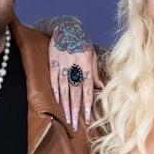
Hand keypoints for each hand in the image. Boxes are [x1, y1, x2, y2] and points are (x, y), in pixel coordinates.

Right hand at [46, 17, 101, 131]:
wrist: (66, 27)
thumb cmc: (82, 43)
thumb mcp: (91, 55)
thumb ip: (95, 72)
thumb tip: (100, 87)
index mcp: (86, 66)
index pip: (87, 89)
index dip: (87, 105)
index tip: (87, 118)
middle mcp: (75, 67)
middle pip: (75, 93)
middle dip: (75, 111)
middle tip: (75, 125)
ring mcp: (62, 66)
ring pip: (64, 90)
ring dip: (66, 105)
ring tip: (67, 118)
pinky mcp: (53, 64)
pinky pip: (54, 80)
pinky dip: (56, 91)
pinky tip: (58, 102)